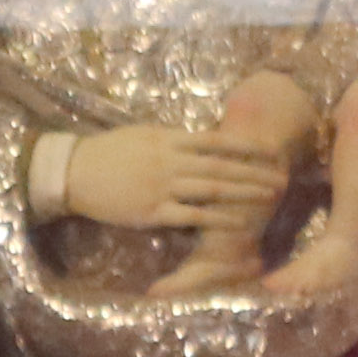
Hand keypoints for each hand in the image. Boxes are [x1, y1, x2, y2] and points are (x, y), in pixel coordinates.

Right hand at [59, 118, 296, 232]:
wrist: (74, 172)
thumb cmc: (107, 152)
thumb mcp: (143, 135)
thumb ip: (172, 139)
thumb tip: (200, 139)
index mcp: (168, 139)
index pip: (216, 140)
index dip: (246, 145)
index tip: (271, 149)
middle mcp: (170, 160)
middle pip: (222, 165)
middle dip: (256, 171)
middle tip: (283, 176)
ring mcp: (162, 186)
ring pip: (213, 188)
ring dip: (244, 192)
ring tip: (269, 196)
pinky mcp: (153, 211)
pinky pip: (192, 215)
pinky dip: (217, 218)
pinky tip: (238, 221)